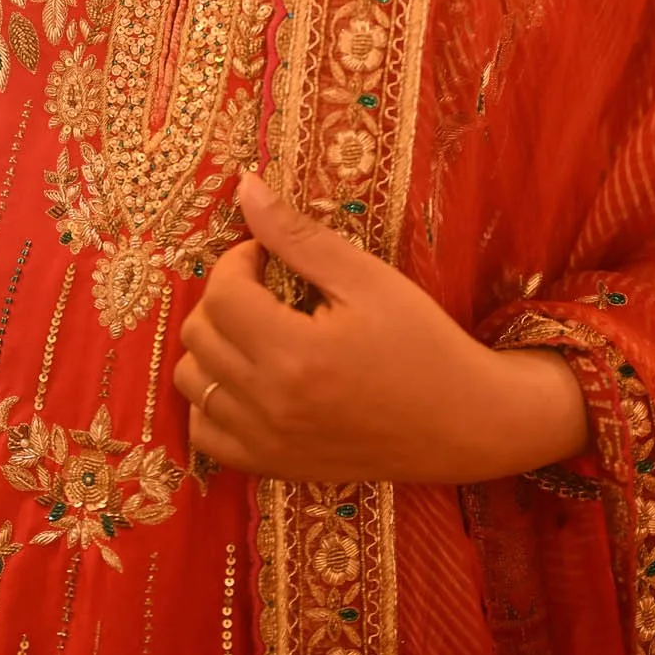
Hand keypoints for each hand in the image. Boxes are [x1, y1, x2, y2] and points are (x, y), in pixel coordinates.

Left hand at [174, 174, 588, 484]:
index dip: (238, 261)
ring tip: (255, 328)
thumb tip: (245, 186)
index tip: (269, 256)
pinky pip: (205, 433)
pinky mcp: (274, 467)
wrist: (463, 422)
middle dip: (224, 297)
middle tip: (266, 287)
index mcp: (294, 355)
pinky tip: (246, 376)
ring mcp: (269, 444)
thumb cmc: (422, 341)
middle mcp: (271, 406)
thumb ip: (297, 235)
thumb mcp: (366, 277)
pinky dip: (211, 400)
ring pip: (191, 382)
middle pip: (199, 335)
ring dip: (211, 345)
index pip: (221, 294)